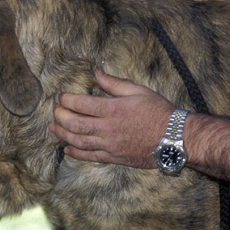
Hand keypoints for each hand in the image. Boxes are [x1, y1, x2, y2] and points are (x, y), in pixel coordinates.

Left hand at [49, 69, 174, 167]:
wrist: (176, 139)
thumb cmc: (159, 112)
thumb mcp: (138, 91)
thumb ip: (114, 83)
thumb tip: (96, 72)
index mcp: (113, 109)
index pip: (81, 104)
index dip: (66, 100)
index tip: (61, 96)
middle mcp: (108, 128)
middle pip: (75, 123)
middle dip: (60, 116)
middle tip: (54, 110)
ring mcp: (110, 145)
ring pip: (78, 141)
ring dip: (62, 134)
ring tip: (52, 128)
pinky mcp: (114, 158)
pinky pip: (90, 156)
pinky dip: (76, 153)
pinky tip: (67, 149)